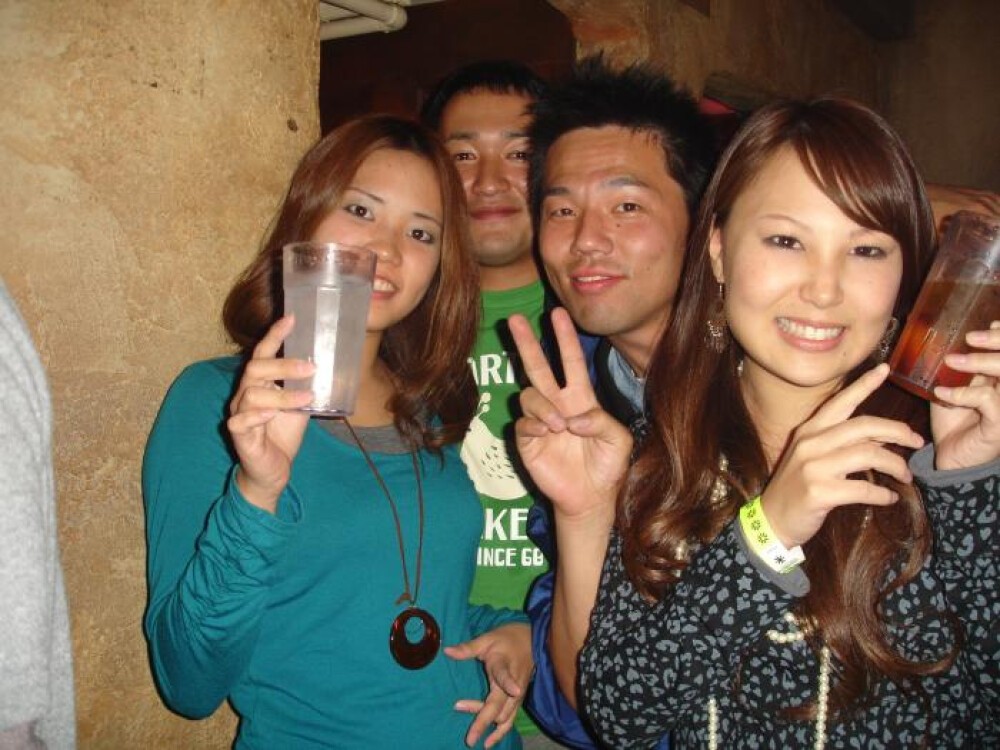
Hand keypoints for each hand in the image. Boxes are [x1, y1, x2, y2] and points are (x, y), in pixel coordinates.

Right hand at [227, 315, 314, 512]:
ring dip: (282, 395)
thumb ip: (307, 386)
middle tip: (312, 367)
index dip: (275, 335)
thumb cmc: (283, 433)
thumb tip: (331, 366)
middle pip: (256, 369)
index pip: (263, 353)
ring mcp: (239, 414)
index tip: (292, 318)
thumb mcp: (300, 405)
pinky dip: (256, 416)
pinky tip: (271, 415)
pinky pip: (240, 421)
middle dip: (283, 365)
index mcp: (260, 383)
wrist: (274, 470)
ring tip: (307, 398)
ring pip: (251, 395)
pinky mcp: (239, 435)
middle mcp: (245, 394)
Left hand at [446, 622, 532, 747]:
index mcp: (504, 665)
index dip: (509, 683)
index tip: (514, 690)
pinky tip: (488, 742)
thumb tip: (446, 650)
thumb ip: (468, 648)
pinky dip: (500, 732)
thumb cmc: (507, 638)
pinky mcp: (518, 700)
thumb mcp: (487, 639)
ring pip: (504, 715)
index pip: (505, 676)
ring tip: (472, 736)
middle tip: (469, 736)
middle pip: (500, 705)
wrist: (531, 640)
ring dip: (488, 725)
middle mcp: (513, 683)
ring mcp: (517, 694)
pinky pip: (510, 719)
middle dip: (485, 720)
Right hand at [509, 308, 631, 523]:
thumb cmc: (607, 465)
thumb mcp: (617, 440)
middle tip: (515, 319)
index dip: (564, 337)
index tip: (557, 313)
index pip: (570, 360)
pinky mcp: (527, 441)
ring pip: (529, 395)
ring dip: (543, 406)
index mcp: (580, 398)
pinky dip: (534, 424)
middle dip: (526, 342)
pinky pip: (523, 423)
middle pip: (537, 366)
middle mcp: (557, 405)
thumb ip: (601, 422)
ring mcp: (540, 422)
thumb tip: (573, 418)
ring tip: (558, 425)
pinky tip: (548, 433)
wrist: (592, 498)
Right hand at [761, 364, 924, 546]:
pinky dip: (883, 495)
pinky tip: (889, 498)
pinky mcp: (820, 492)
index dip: (864, 385)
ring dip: (895, 465)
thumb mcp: (811, 456)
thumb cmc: (796, 486)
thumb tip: (880, 435)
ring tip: (906, 476)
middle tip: (916, 441)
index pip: (841, 402)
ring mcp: (814, 467)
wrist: (771, 519)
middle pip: (864, 426)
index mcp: (810, 430)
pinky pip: (864, 489)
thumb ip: (839, 442)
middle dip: (897, 431)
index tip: (885, 369)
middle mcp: (811, 443)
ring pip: (869, 455)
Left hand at [931, 320, 999, 469]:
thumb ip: (958, 368)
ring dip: (982, 364)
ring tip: (952, 360)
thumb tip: (943, 340)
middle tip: (971, 337)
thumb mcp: (956, 387)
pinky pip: (988, 401)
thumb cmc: (957, 421)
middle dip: (998, 342)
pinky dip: (963, 393)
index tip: (994, 324)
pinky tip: (942, 392)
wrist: (954, 458)